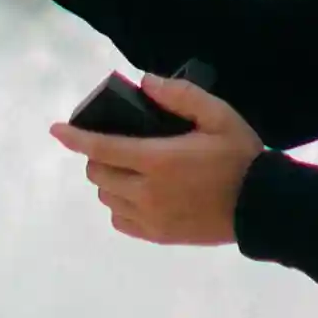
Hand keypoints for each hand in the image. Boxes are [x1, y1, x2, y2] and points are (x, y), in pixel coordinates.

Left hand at [49, 70, 260, 244]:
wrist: (261, 206)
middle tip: (116, 144)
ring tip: (129, 168)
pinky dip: (120, 206)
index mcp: (157, 159)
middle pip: (99, 173)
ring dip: (109, 180)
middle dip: (98, 155)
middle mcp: (146, 191)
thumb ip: (180, 96)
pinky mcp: (158, 236)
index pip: (102, 148)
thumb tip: (145, 82)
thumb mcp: (218, 115)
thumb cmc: (239, 157)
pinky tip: (138, 195)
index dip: (74, 138)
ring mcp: (150, 217)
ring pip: (107, 198)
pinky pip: (121, 221)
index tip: (56, 130)